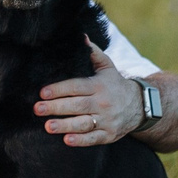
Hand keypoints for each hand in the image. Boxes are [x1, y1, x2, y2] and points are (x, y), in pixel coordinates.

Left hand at [35, 44, 149, 146]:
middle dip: (56, 107)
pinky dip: (81, 140)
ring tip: (48, 126)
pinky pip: (94, 138)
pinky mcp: (109, 135)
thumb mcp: (107, 66)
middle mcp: (103, 103)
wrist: (140, 106)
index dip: (59, 89)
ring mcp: (107, 120)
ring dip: (65, 125)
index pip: (77, 86)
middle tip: (37, 109)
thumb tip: (81, 37)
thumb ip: (93, 53)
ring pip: (84, 123)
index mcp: (99, 85)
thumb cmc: (115, 84)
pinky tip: (67, 140)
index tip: (43, 92)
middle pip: (77, 105)